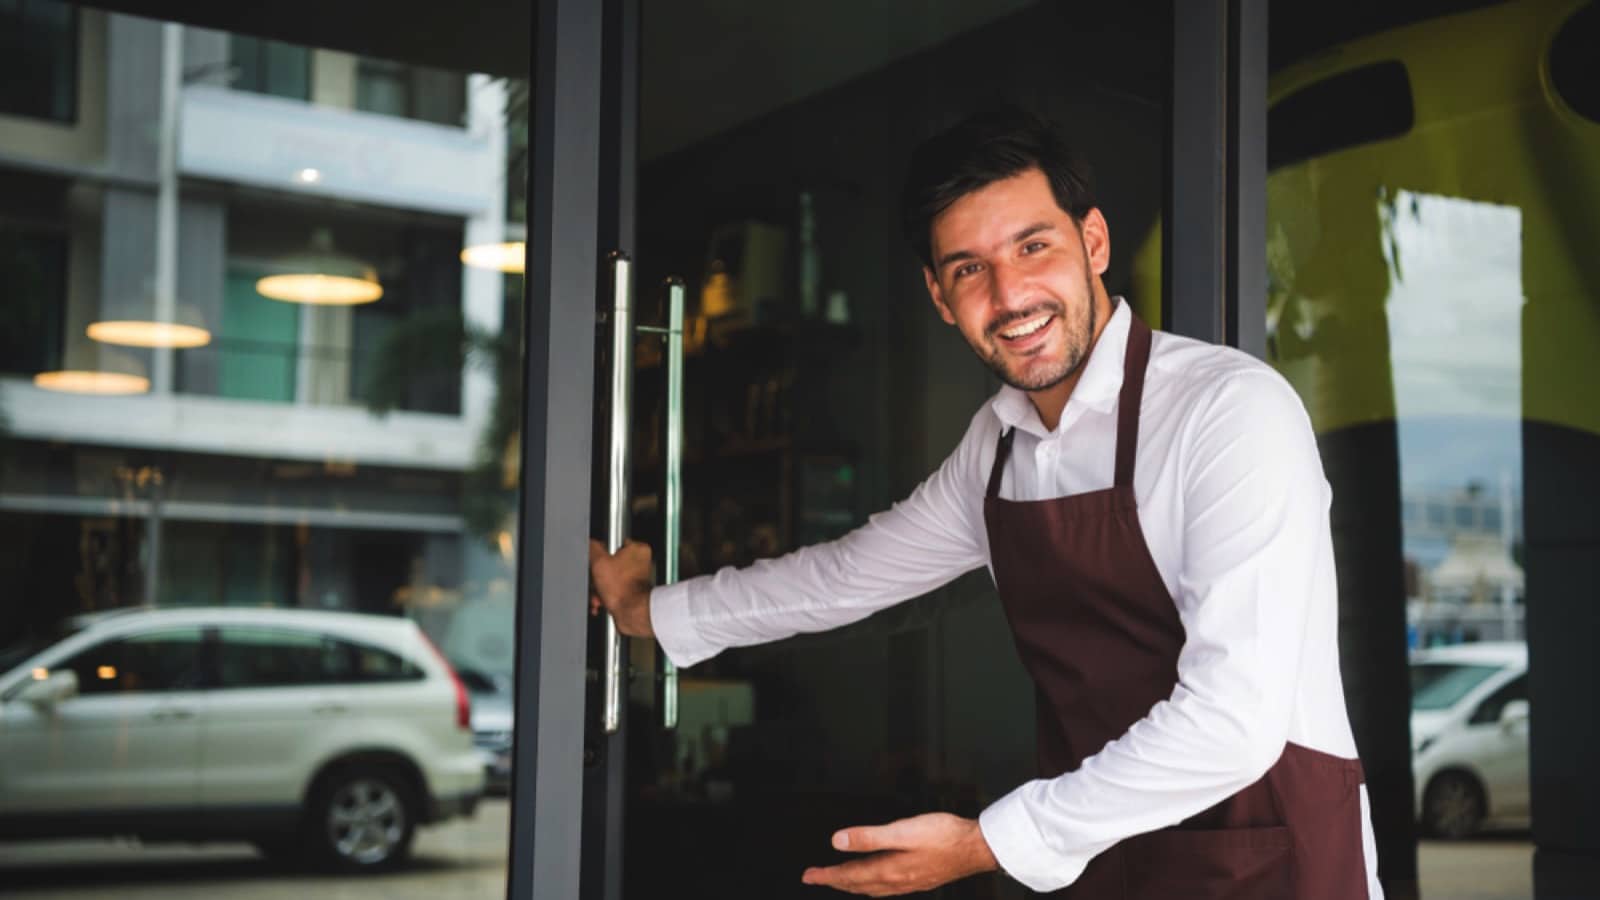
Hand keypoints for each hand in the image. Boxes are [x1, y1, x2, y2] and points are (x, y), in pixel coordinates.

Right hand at [589, 539, 653, 637]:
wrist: (631, 613)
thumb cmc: (623, 589)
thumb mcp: (599, 562)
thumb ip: (593, 547)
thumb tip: (590, 542)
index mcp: (638, 549)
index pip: (614, 543)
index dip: (602, 554)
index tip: (597, 561)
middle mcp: (641, 563)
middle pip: (610, 564)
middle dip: (599, 576)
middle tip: (596, 581)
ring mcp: (638, 579)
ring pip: (611, 579)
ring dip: (600, 588)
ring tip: (598, 594)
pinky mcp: (633, 593)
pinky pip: (615, 590)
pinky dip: (606, 596)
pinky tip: (601, 601)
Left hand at [801, 813, 997, 896]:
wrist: (976, 848)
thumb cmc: (944, 836)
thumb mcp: (903, 831)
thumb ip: (869, 836)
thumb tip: (838, 840)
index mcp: (890, 869)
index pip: (849, 875)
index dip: (826, 874)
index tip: (809, 875)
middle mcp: (897, 880)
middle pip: (857, 884)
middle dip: (834, 881)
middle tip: (815, 878)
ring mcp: (909, 882)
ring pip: (871, 888)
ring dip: (851, 884)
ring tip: (838, 880)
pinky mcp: (919, 879)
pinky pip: (886, 888)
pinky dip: (871, 885)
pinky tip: (876, 881)